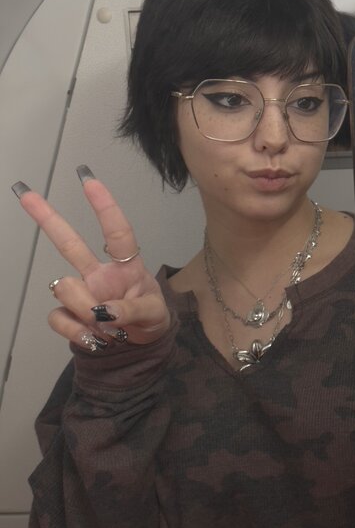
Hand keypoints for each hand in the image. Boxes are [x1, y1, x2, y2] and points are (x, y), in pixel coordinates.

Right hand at [14, 169, 170, 349]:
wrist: (140, 345)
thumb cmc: (150, 318)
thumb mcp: (154, 314)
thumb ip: (132, 310)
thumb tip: (104, 311)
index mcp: (126, 266)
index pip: (117, 233)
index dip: (105, 208)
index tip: (90, 181)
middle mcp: (99, 273)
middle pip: (69, 243)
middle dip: (47, 219)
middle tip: (26, 194)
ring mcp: (82, 292)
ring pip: (65, 288)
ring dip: (86, 310)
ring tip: (110, 329)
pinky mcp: (69, 313)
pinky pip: (58, 316)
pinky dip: (76, 331)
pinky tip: (94, 338)